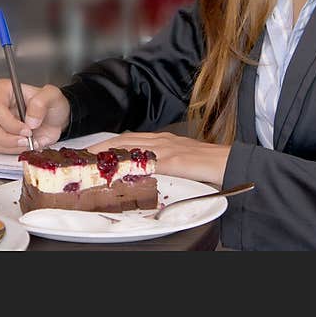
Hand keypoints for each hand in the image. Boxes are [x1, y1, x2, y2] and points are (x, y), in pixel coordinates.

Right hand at [0, 79, 69, 153]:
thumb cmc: (50, 104)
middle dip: (9, 137)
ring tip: (29, 142)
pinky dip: (12, 150)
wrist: (54, 120)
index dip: (10, 122)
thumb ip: (41, 102)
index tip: (27, 129)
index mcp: (4, 90)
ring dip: (11, 145)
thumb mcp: (53, 96)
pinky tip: (25, 145)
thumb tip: (30, 120)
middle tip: (27, 139)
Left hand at [88, 132, 230, 184]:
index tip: (91, 152)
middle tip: (82, 156)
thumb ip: (162, 166)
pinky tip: (119, 169)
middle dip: (101, 147)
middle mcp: (162, 141)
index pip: (129, 140)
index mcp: (163, 141)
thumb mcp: (181, 163)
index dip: (108, 145)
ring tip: (91, 160)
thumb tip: (144, 177)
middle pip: (124, 141)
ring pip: (131, 147)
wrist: (232, 163)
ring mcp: (167, 150)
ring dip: (109, 153)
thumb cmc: (209, 166)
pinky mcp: (174, 160)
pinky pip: (147, 162)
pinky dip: (131, 164)